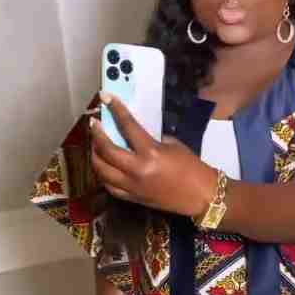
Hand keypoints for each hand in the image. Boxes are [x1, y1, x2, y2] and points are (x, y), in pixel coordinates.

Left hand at [89, 95, 216, 217]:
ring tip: (95, 144)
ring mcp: (131, 186)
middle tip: (94, 124)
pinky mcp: (131, 198)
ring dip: (94, 155)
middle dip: (96, 134)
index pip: (127, 126)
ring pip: (101, 170)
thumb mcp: (173, 145)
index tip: (106, 97)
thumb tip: (132, 133)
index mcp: (150, 153)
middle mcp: (137, 170)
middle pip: (106, 150)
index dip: (116, 109)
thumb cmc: (192, 167)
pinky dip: (102, 174)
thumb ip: (150, 138)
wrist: (201, 196)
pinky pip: (108, 186)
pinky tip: (103, 165)